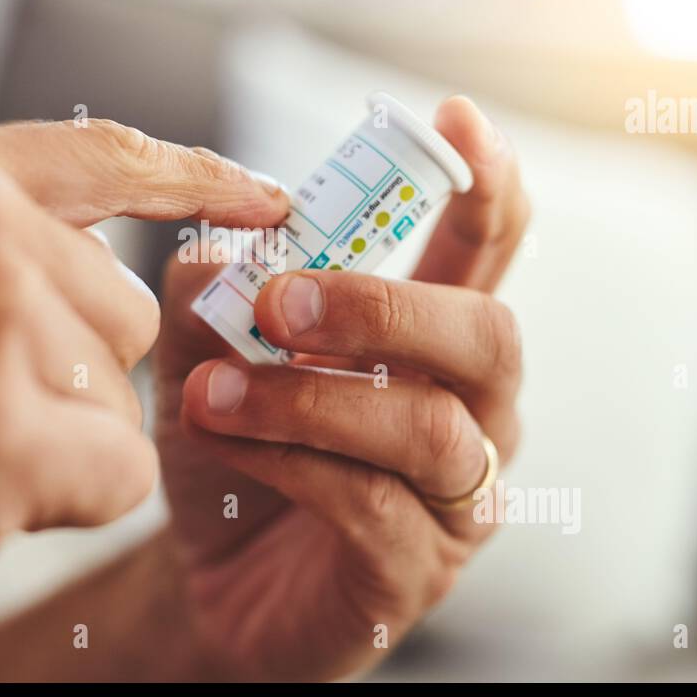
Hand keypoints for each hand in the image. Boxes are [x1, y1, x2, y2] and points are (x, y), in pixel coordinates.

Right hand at [0, 118, 287, 679]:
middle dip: (68, 380)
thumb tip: (106, 267)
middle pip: (126, 313)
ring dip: (54, 445)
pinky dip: (56, 506)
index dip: (201, 179)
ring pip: (124, 400)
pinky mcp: (3, 433)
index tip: (271, 200)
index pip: (109, 156)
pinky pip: (119, 474)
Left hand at [155, 96, 529, 679]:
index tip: (455, 118)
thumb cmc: (232, 450)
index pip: (490, 250)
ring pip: (428, 428)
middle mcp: (471, 411)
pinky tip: (228, 441)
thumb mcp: (209, 351)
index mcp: (434, 342)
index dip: (488, 182)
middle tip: (284, 300)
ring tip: (215, 387)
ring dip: (313, 395)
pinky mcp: (415, 571)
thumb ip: (218, 286)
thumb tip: (228, 241)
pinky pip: (374, 506)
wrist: (205, 579)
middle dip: (386, 305)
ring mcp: (455, 497)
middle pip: (489, 335)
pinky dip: (293, 462)